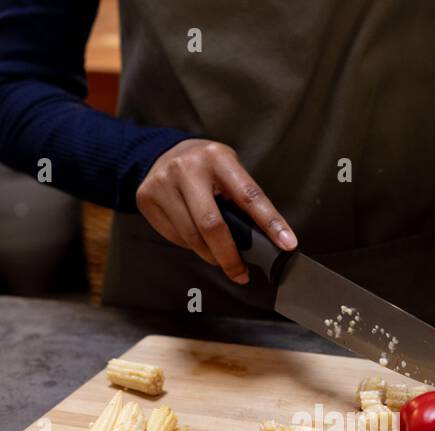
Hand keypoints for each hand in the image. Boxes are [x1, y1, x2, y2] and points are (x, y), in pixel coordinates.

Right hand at [135, 139, 296, 283]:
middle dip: (230, 256)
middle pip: (212, 225)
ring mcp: (163, 183)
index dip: (270, 222)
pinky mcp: (147, 198)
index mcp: (217, 158)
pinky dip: (191, 246)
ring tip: (221, 258)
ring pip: (191, 237)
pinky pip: (175, 237)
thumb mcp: (228, 169)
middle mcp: (187, 169)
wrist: (161, 153)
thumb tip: (264, 238)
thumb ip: (241, 198)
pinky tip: (196, 239)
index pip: (249, 196)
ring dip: (211, 255)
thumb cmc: (205, 167)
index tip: (287, 243)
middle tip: (241, 274)